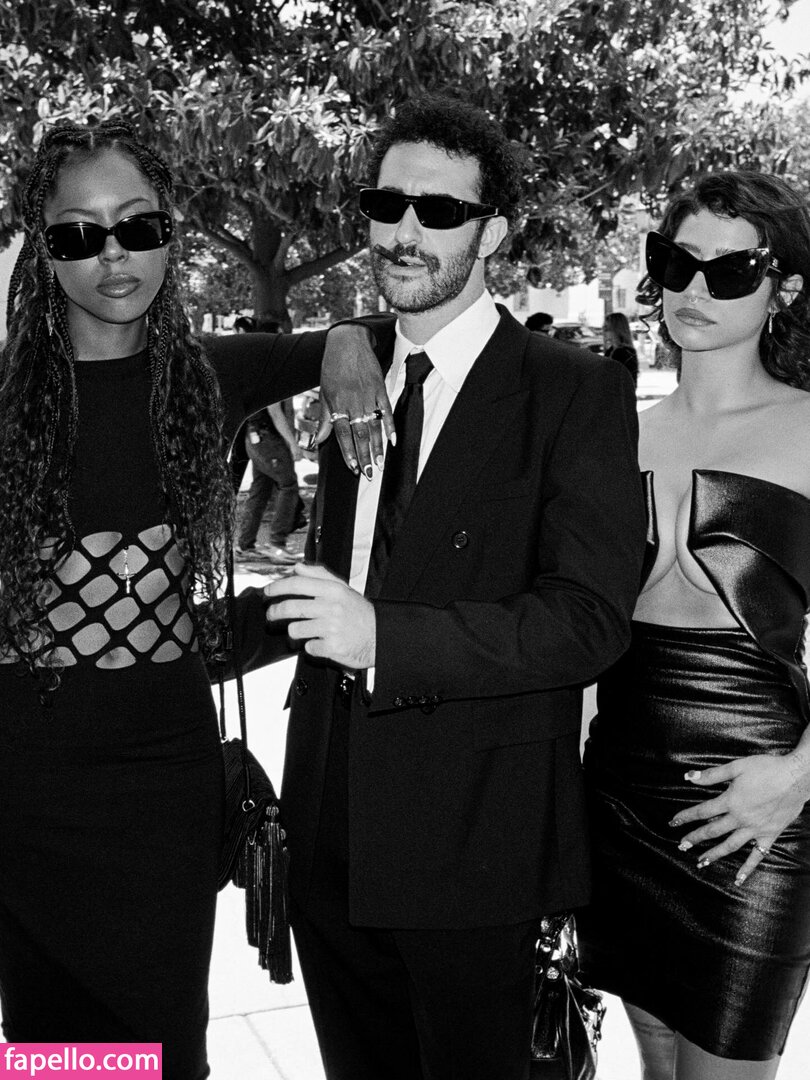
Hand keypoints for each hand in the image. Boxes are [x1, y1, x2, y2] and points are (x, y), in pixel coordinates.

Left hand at [264, 562, 375, 669]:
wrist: (380, 637)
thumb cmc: (359, 613)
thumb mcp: (343, 589)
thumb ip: (320, 575)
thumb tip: (298, 567)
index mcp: (333, 590)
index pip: (298, 583)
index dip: (278, 587)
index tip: (268, 591)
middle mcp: (331, 607)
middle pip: (290, 607)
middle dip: (274, 612)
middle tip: (271, 614)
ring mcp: (331, 628)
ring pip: (295, 629)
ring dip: (295, 631)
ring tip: (303, 630)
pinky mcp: (331, 647)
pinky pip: (308, 647)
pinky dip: (311, 646)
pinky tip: (319, 642)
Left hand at [320, 324, 393, 478]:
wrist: (347, 341)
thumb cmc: (332, 367)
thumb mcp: (324, 393)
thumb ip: (324, 419)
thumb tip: (317, 441)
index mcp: (337, 404)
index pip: (342, 435)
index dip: (348, 453)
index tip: (353, 468)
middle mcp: (352, 402)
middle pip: (359, 434)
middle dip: (364, 456)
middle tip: (370, 473)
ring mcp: (367, 396)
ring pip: (373, 426)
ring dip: (377, 447)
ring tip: (380, 464)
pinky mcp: (379, 389)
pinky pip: (386, 411)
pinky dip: (390, 426)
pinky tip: (392, 441)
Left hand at [669, 750, 809, 884]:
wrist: (796, 777)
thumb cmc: (767, 768)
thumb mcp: (737, 766)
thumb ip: (711, 775)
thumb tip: (688, 777)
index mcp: (730, 801)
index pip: (702, 811)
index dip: (686, 817)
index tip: (673, 822)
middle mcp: (740, 818)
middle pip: (712, 831)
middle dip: (694, 839)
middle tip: (681, 846)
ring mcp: (755, 829)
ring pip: (730, 846)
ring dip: (714, 855)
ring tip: (700, 863)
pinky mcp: (770, 834)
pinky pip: (757, 855)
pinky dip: (748, 868)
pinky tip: (739, 879)